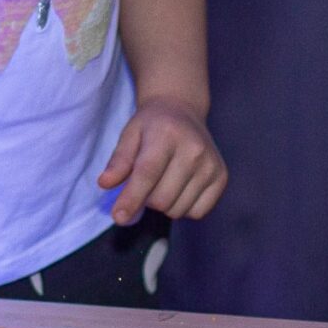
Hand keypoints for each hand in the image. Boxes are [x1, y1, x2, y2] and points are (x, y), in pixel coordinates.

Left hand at [97, 100, 227, 223]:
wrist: (182, 110)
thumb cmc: (151, 125)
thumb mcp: (129, 135)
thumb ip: (119, 160)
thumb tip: (105, 184)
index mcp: (167, 134)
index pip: (147, 174)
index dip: (131, 198)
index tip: (119, 217)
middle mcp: (194, 149)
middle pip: (161, 198)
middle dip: (146, 199)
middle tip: (145, 183)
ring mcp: (211, 164)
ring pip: (177, 209)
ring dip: (164, 205)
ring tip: (163, 181)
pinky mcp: (221, 177)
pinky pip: (197, 212)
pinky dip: (183, 207)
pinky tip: (180, 187)